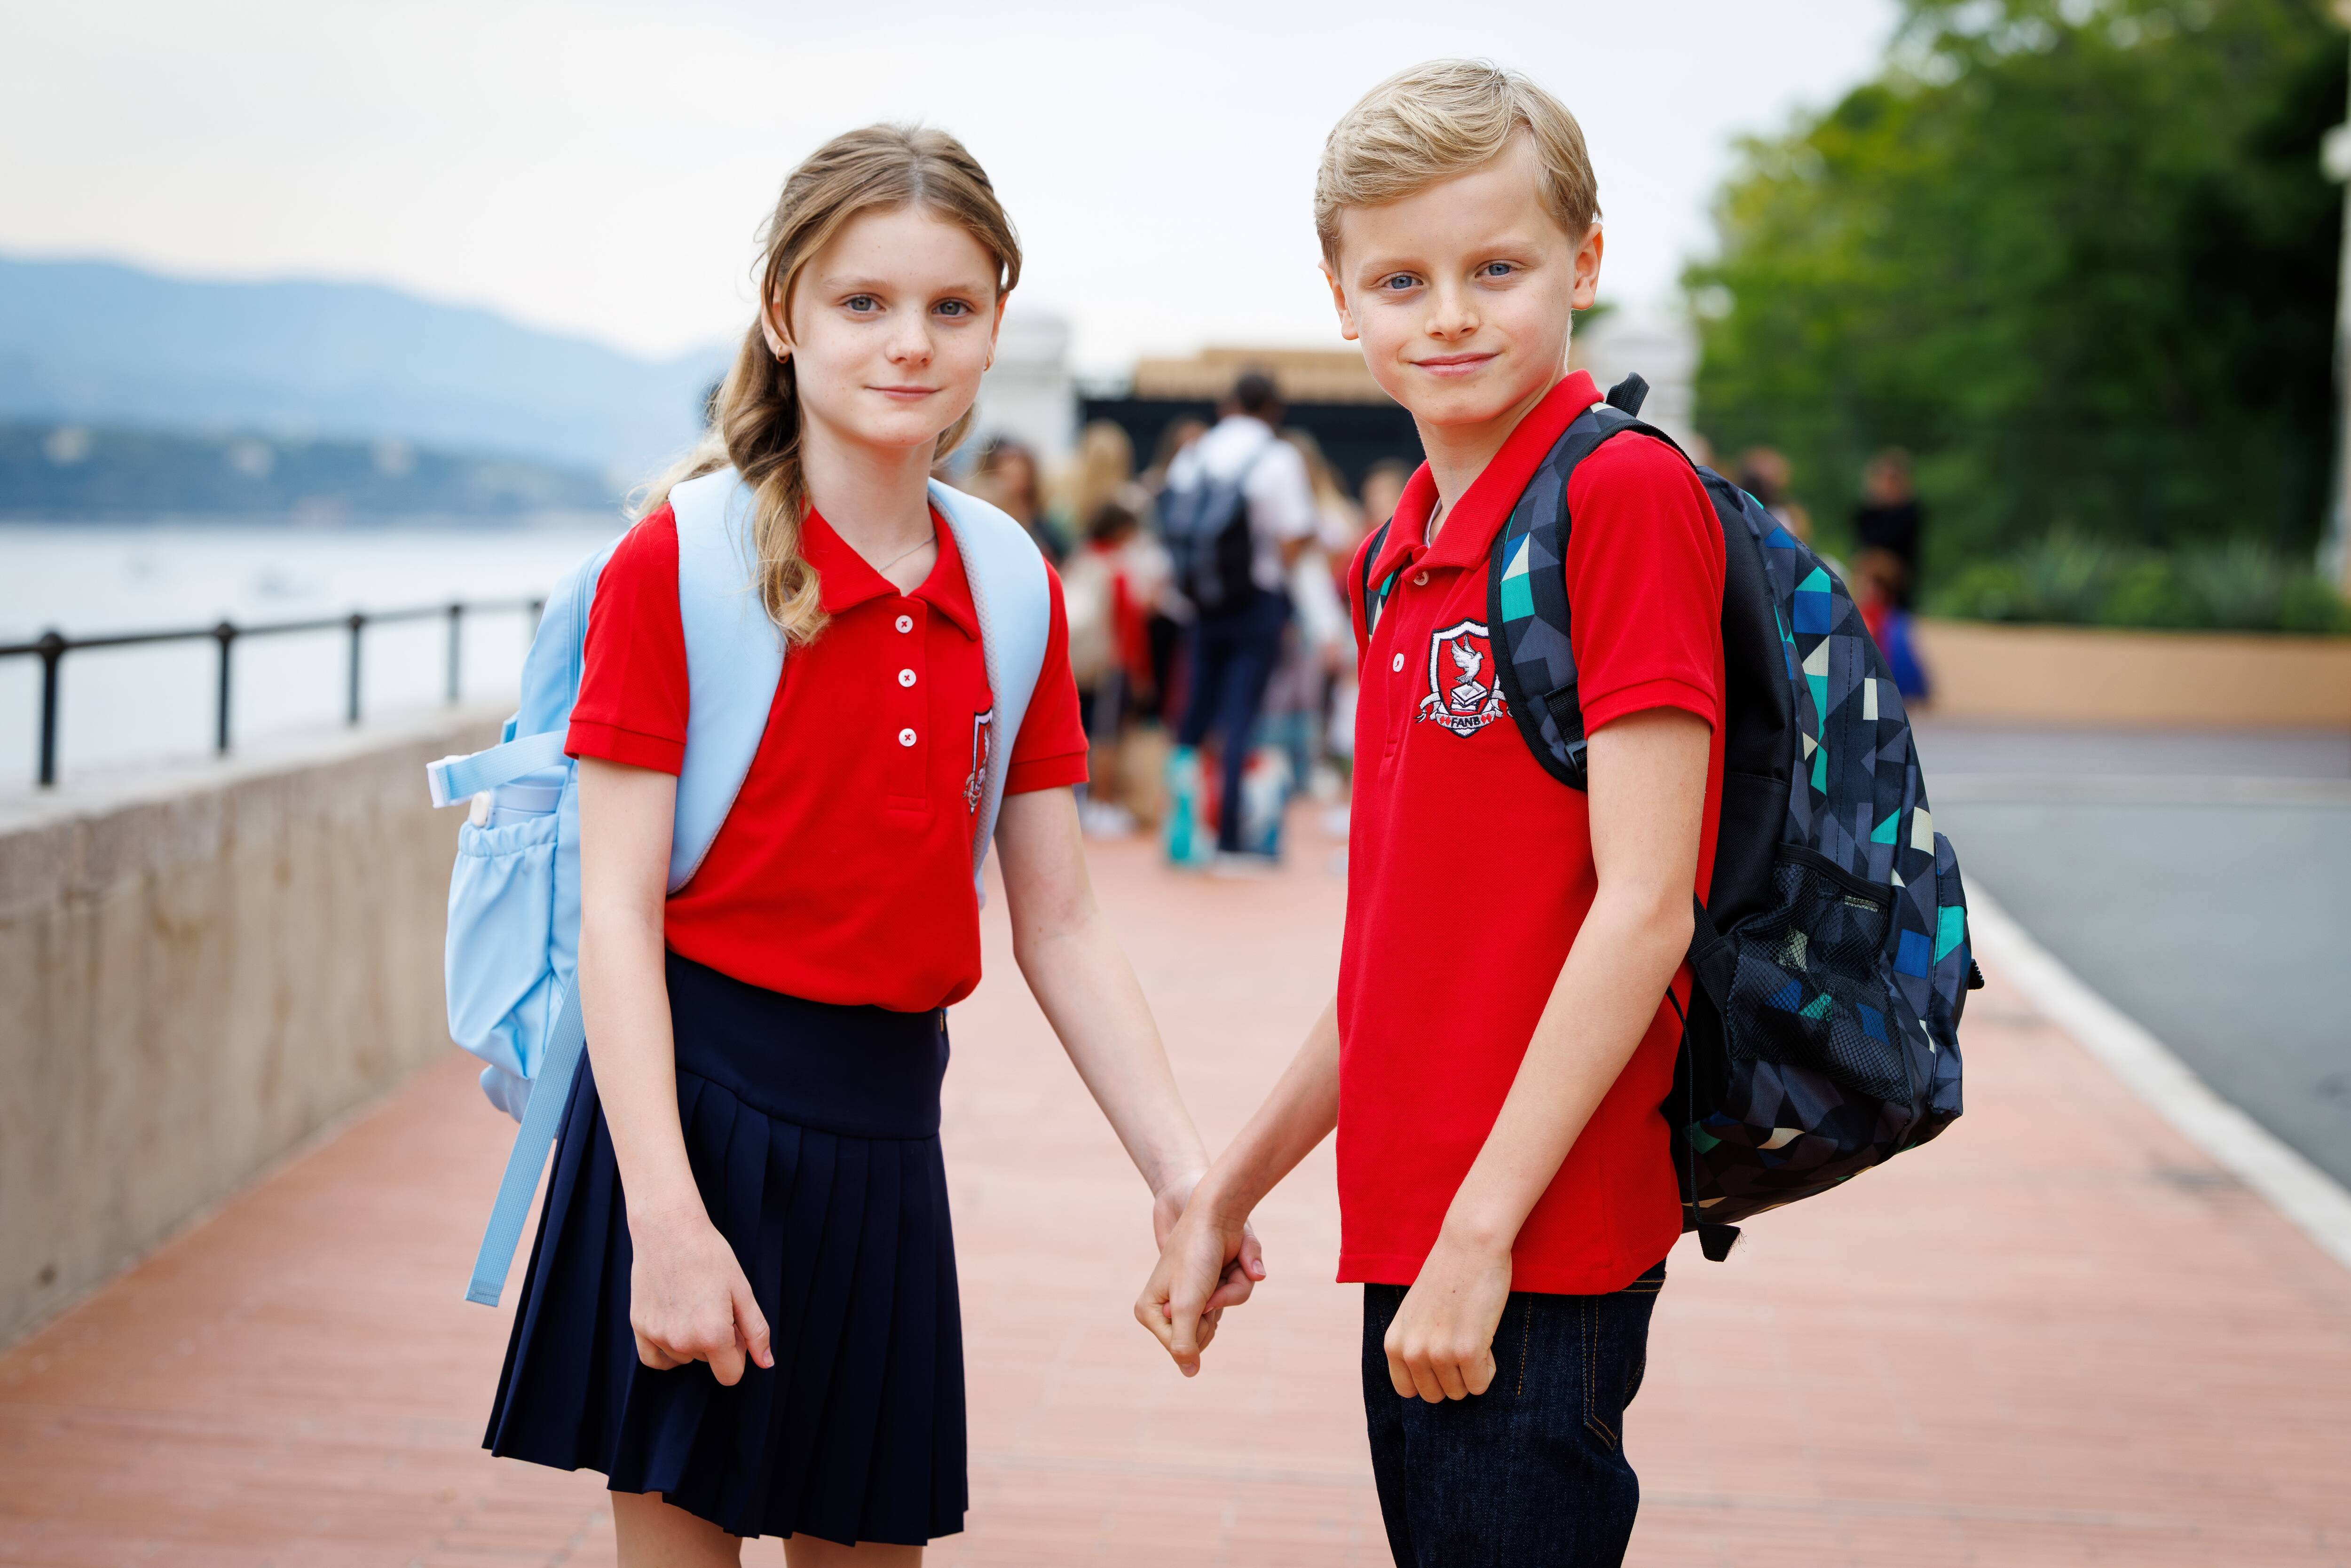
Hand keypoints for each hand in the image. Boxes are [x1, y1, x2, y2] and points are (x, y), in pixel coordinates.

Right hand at [628, 1204, 773, 1386]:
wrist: (668, 1230)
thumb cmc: (709, 1256)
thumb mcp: (742, 1291)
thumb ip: (756, 1331)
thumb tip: (765, 1363)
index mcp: (713, 1335)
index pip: (731, 1375)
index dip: (738, 1354)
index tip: (735, 1329)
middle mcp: (682, 1342)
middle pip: (708, 1362)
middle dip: (716, 1341)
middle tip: (712, 1304)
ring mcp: (657, 1336)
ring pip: (683, 1358)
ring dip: (690, 1341)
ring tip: (692, 1303)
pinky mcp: (639, 1327)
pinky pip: (654, 1359)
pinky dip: (666, 1351)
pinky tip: (673, 1326)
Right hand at [1135, 1193, 1265, 1376]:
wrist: (1215, 1214)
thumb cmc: (1195, 1257)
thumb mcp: (1188, 1305)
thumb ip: (1185, 1343)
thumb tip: (1190, 1373)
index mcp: (1150, 1311)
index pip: (1179, 1347)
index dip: (1195, 1328)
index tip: (1193, 1299)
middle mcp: (1168, 1306)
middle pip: (1201, 1336)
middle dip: (1215, 1311)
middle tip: (1207, 1285)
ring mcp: (1190, 1297)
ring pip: (1218, 1318)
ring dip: (1229, 1295)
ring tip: (1217, 1272)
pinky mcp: (1209, 1287)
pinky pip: (1229, 1302)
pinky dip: (1236, 1287)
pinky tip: (1227, 1267)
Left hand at [1384, 1232, 1511, 1402]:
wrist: (1469, 1247)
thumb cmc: (1447, 1277)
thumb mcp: (1415, 1314)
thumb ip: (1414, 1346)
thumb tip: (1427, 1384)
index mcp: (1394, 1343)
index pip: (1407, 1391)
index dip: (1429, 1379)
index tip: (1442, 1359)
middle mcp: (1411, 1352)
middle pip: (1436, 1396)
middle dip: (1453, 1378)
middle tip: (1461, 1343)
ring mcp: (1438, 1353)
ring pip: (1461, 1392)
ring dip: (1472, 1370)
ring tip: (1472, 1334)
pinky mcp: (1466, 1351)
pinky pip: (1481, 1384)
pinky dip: (1489, 1368)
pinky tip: (1484, 1336)